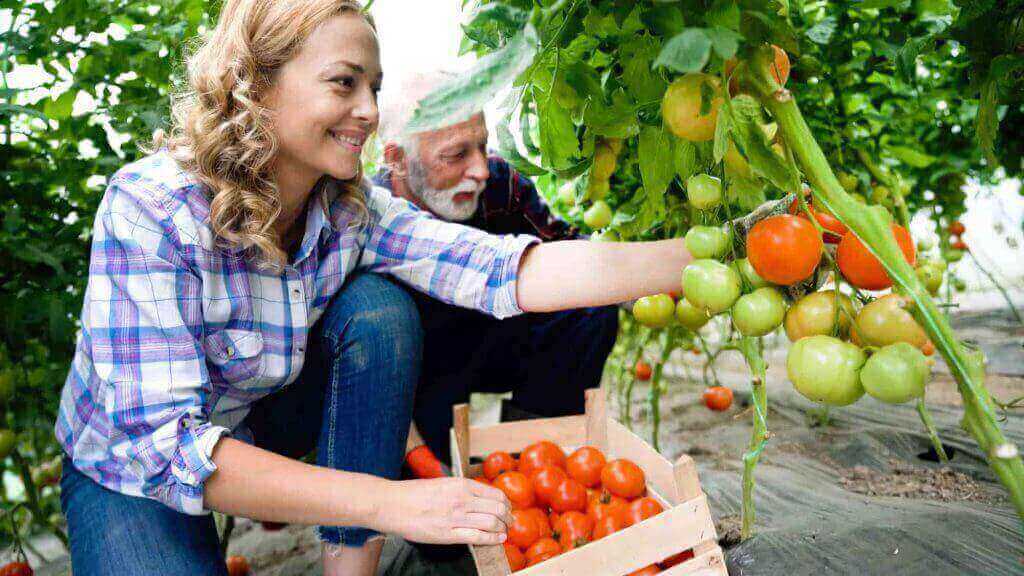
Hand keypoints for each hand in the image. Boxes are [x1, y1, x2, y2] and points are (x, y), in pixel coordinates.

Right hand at [375, 477, 511, 544]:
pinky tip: (497, 540)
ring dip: (502, 528)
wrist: (391, 504)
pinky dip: (492, 539)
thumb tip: (478, 497)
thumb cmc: (413, 493)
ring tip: (504, 532)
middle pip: (498, 509)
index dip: (506, 504)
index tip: (507, 508)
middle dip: (508, 517)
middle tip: (510, 522)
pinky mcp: (448, 534)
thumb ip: (461, 489)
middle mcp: (462, 499)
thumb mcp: (442, 483)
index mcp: (461, 485)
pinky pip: (477, 537)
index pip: (495, 494)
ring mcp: (455, 517)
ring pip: (492, 523)